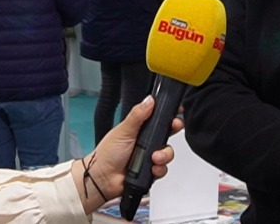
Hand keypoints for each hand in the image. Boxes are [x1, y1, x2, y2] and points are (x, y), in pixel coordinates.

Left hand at [76, 95, 182, 212]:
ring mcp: (149, 156)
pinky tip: (152, 168)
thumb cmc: (107, 153)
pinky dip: (160, 169)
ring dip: (164, 154)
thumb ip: (137, 115)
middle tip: (173, 127)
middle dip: (173, 131)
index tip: (177, 112)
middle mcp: (146, 141)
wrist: (102, 179)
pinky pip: (163, 169)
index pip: (159, 118)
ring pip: (168, 152)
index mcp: (140, 128)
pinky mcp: (151, 170)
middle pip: (168, 133)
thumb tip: (149, 100)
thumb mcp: (123, 130)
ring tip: (154, 157)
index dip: (169, 115)